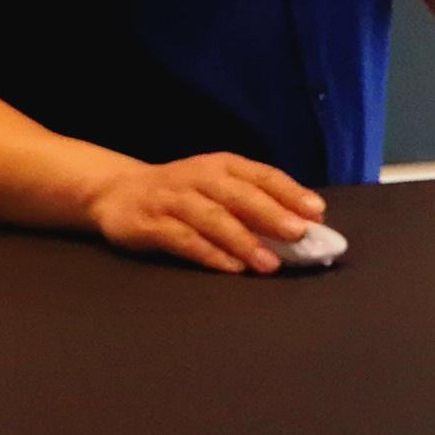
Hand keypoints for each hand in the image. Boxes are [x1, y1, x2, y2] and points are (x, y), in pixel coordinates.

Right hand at [83, 152, 329, 273]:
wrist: (118, 191)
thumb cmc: (184, 193)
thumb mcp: (218, 187)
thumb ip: (256, 202)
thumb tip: (305, 225)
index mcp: (223, 165)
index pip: (262, 175)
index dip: (290, 192)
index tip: (317, 212)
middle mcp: (199, 177)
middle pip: (239, 195)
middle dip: (270, 214)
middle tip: (299, 234)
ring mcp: (173, 200)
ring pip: (212, 218)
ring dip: (243, 240)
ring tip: (269, 263)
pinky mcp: (151, 223)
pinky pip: (183, 239)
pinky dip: (209, 253)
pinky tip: (231, 268)